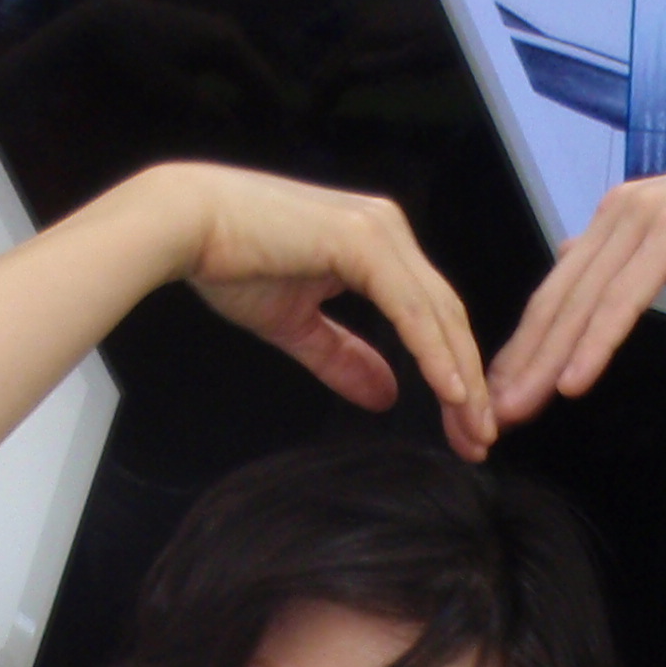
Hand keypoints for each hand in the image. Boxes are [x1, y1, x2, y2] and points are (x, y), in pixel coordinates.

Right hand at [152, 162, 496, 457]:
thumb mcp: (299, 325)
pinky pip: (411, 308)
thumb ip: (344, 358)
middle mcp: (389, 232)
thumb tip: (386, 396)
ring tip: (473, 429)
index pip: (431, 316)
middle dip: (469, 384)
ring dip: (461, 378)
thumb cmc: (230, 263)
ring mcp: (380, 232)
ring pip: (438, 316)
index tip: (463, 425)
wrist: (185, 225)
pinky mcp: (363, 240)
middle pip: (446, 318)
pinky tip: (451, 392)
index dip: (452, 372)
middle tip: (480, 440)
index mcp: (378, 246)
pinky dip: (434, 352)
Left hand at [489, 133, 665, 424]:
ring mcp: (643, 220)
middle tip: (493, 413)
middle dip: (522, 360)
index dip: (529, 344)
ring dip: (546, 361)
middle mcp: (618, 215)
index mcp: (617, 220)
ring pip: (582, 303)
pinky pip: (624, 298)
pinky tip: (574, 380)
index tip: (504, 391)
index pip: (561, 291)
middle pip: (558, 300)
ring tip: (519, 407)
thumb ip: (636, 268)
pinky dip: (596, 342)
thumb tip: (591, 277)